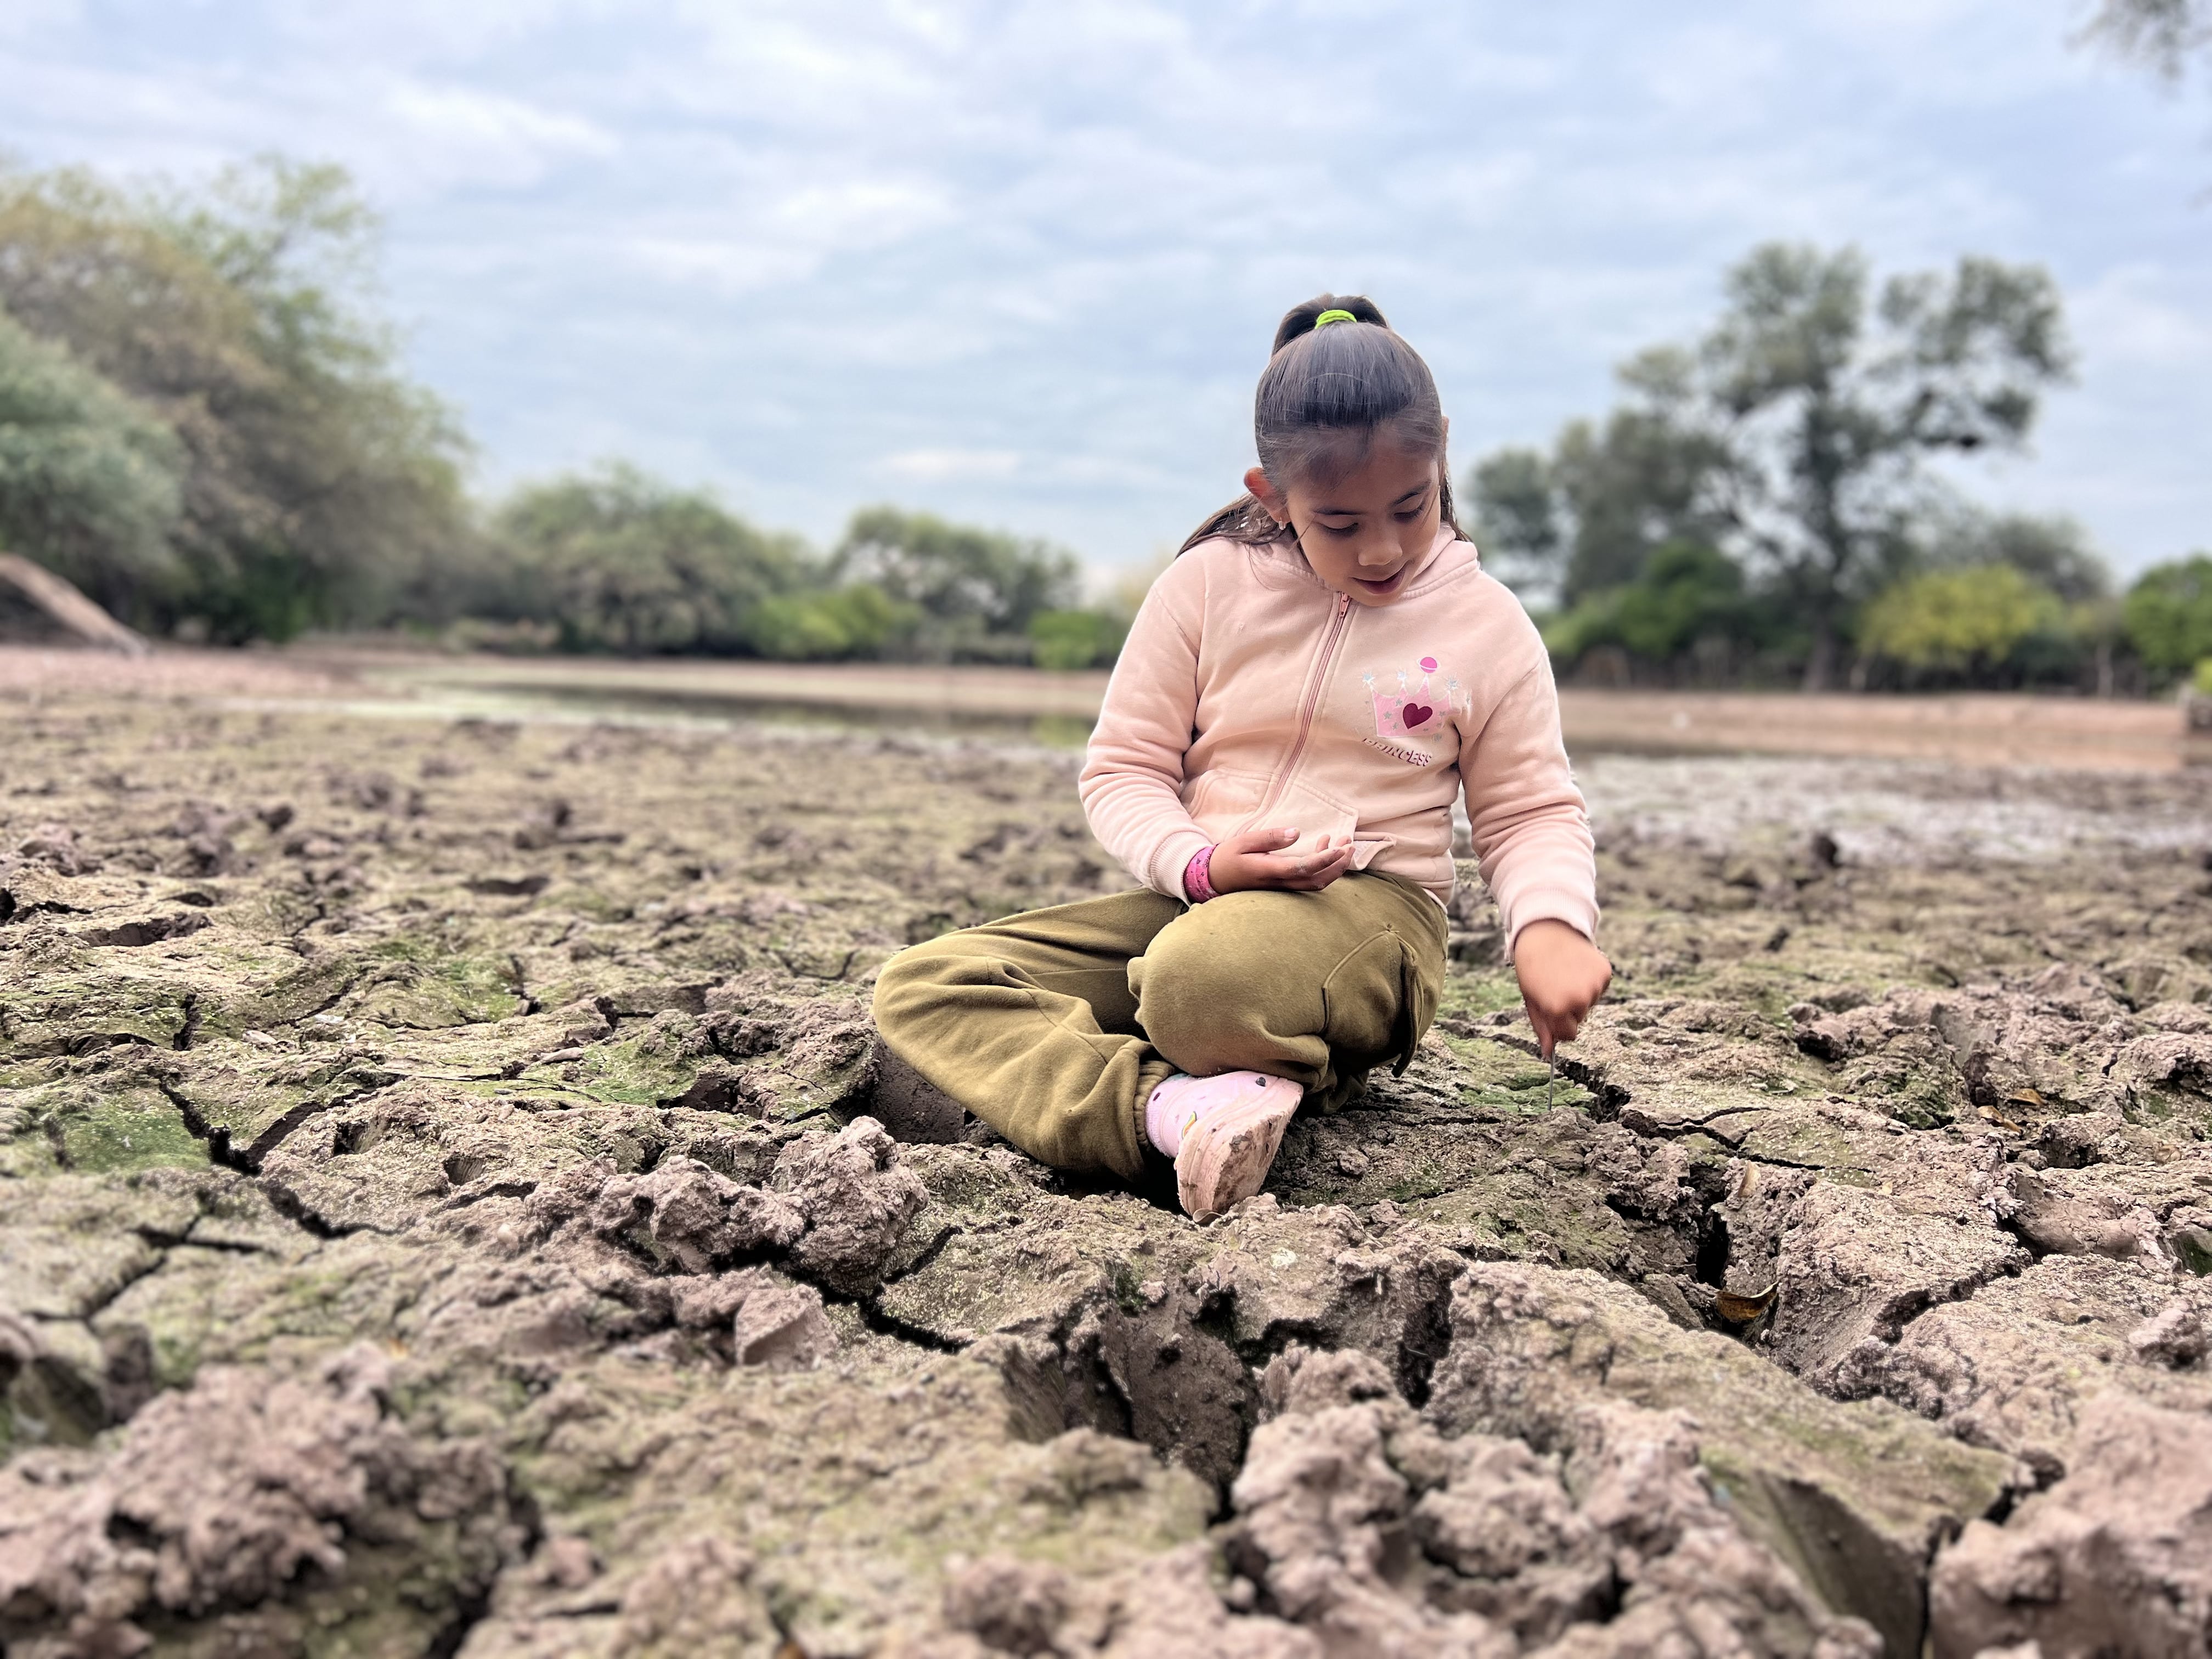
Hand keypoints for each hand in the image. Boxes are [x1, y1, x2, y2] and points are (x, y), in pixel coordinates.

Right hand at [1208, 827, 1352, 893]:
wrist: (1213, 879)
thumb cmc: (1227, 858)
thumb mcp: (1243, 842)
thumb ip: (1270, 838)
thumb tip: (1296, 832)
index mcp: (1268, 870)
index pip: (1302, 868)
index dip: (1324, 859)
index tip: (1339, 847)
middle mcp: (1279, 883)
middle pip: (1317, 880)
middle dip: (1338, 865)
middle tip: (1350, 844)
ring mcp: (1283, 887)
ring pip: (1316, 882)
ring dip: (1334, 866)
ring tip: (1345, 844)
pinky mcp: (1284, 886)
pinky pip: (1309, 879)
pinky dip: (1322, 866)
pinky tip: (1323, 845)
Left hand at [1514, 919, 1611, 1056]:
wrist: (1545, 931)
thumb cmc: (1533, 967)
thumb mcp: (1531, 999)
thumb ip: (1542, 1027)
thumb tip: (1547, 1053)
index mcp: (1557, 1008)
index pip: (1568, 1035)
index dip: (1558, 1025)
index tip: (1552, 1012)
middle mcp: (1579, 999)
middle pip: (1579, 1019)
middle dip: (1568, 1009)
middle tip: (1555, 985)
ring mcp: (1594, 985)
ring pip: (1589, 1003)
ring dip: (1579, 993)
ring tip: (1564, 973)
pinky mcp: (1605, 972)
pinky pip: (1599, 987)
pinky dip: (1590, 981)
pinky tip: (1576, 967)